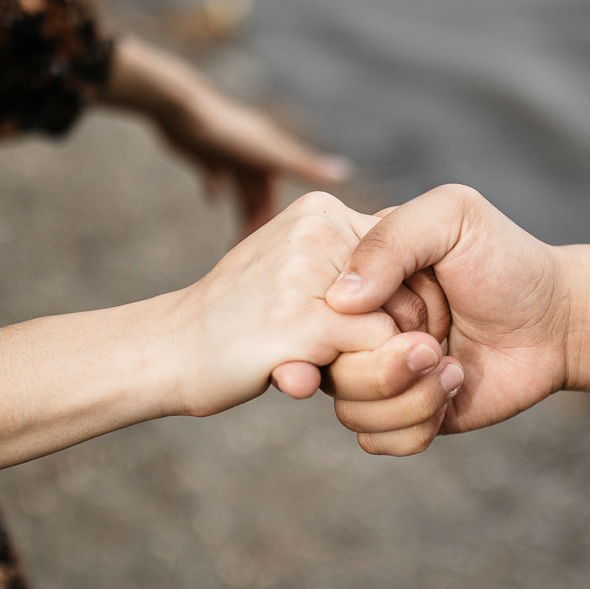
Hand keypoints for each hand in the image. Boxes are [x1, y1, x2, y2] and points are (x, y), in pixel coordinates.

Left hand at [109, 36, 351, 235]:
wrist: (178, 109)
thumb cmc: (226, 132)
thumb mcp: (268, 154)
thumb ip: (303, 165)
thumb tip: (345, 171)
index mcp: (271, 152)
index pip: (280, 190)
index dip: (277, 216)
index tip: (269, 244)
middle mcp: (254, 150)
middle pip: (260, 192)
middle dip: (255, 219)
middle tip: (246, 247)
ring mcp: (230, 149)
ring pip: (240, 186)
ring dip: (239, 209)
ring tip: (230, 235)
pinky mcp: (206, 149)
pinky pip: (216, 172)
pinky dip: (217, 186)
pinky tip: (211, 197)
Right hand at [169, 192, 397, 416]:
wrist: (168, 348)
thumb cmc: (238, 318)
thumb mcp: (294, 268)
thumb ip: (348, 266)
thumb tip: (421, 286)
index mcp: (321, 211)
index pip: (410, 258)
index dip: (405, 305)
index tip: (372, 333)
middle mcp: (319, 228)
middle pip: (414, 290)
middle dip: (399, 334)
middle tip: (343, 355)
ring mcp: (307, 272)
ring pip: (402, 324)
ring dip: (379, 360)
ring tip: (322, 364)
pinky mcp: (301, 320)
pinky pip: (381, 352)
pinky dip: (363, 378)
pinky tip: (305, 374)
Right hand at [324, 186, 589, 455]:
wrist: (557, 321)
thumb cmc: (504, 260)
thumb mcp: (452, 216)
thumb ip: (390, 240)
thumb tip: (338, 301)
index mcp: (356, 280)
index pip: (311, 315)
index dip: (347, 327)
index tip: (395, 317)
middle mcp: (358, 330)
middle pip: (326, 370)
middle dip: (385, 366)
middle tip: (435, 345)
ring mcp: (378, 374)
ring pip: (349, 411)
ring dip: (409, 397)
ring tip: (453, 369)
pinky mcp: (403, 414)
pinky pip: (376, 441)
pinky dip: (416, 425)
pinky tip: (454, 391)